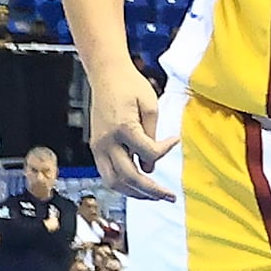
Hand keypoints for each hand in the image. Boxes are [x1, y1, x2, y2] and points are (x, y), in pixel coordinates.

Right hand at [86, 74, 173, 200]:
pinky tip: (138, 185)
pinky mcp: (95, 148)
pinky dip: (122, 184)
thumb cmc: (130, 85)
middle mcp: (107, 141)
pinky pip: (107, 174)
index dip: (165, 150)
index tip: (175, 139)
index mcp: (123, 127)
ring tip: (154, 196)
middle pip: (128, 177)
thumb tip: (150, 166)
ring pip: (113, 182)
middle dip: (150, 191)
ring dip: (134, 193)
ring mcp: (98, 146)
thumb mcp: (150, 103)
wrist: (106, 73)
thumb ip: (152, 135)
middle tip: (169, 197)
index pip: (148, 153)